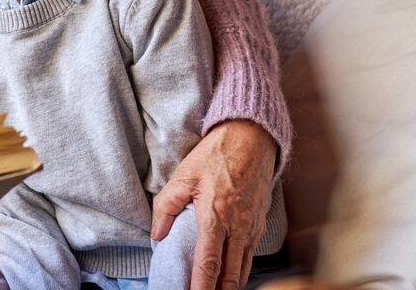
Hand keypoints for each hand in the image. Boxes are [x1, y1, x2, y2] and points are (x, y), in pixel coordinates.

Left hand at [151, 119, 275, 289]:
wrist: (251, 138)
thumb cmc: (216, 154)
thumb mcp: (184, 175)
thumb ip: (166, 206)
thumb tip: (156, 234)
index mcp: (215, 215)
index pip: (208, 263)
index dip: (201, 286)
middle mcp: (237, 227)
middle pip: (229, 275)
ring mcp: (251, 228)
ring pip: (242, 269)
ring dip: (229, 286)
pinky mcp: (259, 225)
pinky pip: (250, 257)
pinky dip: (240, 272)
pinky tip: (230, 276)